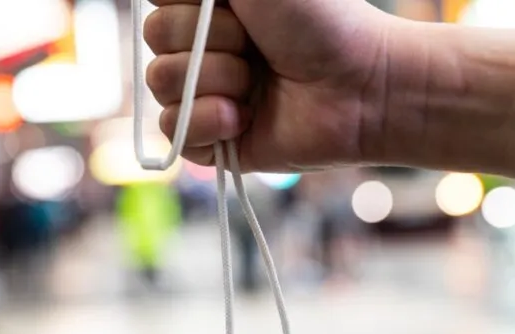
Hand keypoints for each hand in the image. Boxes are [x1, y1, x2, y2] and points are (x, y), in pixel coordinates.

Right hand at [144, 0, 393, 171]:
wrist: (359, 88)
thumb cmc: (320, 21)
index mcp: (212, 5)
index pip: (157, 0)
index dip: (185, 4)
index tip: (228, 2)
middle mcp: (204, 46)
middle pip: (154, 40)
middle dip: (207, 41)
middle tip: (254, 47)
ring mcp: (207, 93)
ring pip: (160, 85)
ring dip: (213, 81)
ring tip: (255, 86)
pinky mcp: (214, 139)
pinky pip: (173, 134)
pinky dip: (207, 123)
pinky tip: (244, 119)